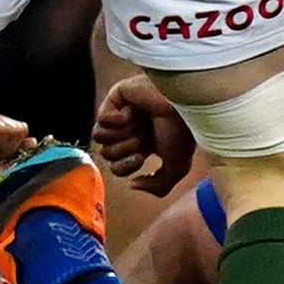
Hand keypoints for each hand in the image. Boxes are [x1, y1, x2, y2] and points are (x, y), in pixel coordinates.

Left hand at [91, 73, 198, 196]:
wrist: (184, 105)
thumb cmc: (183, 132)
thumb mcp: (177, 168)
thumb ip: (158, 186)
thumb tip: (133, 185)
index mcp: (144, 146)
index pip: (117, 167)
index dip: (125, 167)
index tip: (142, 157)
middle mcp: (132, 131)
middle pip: (107, 153)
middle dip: (125, 149)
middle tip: (142, 138)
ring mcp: (122, 114)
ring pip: (100, 137)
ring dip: (121, 135)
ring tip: (138, 126)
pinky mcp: (116, 98)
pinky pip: (101, 119)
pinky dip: (116, 119)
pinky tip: (133, 112)